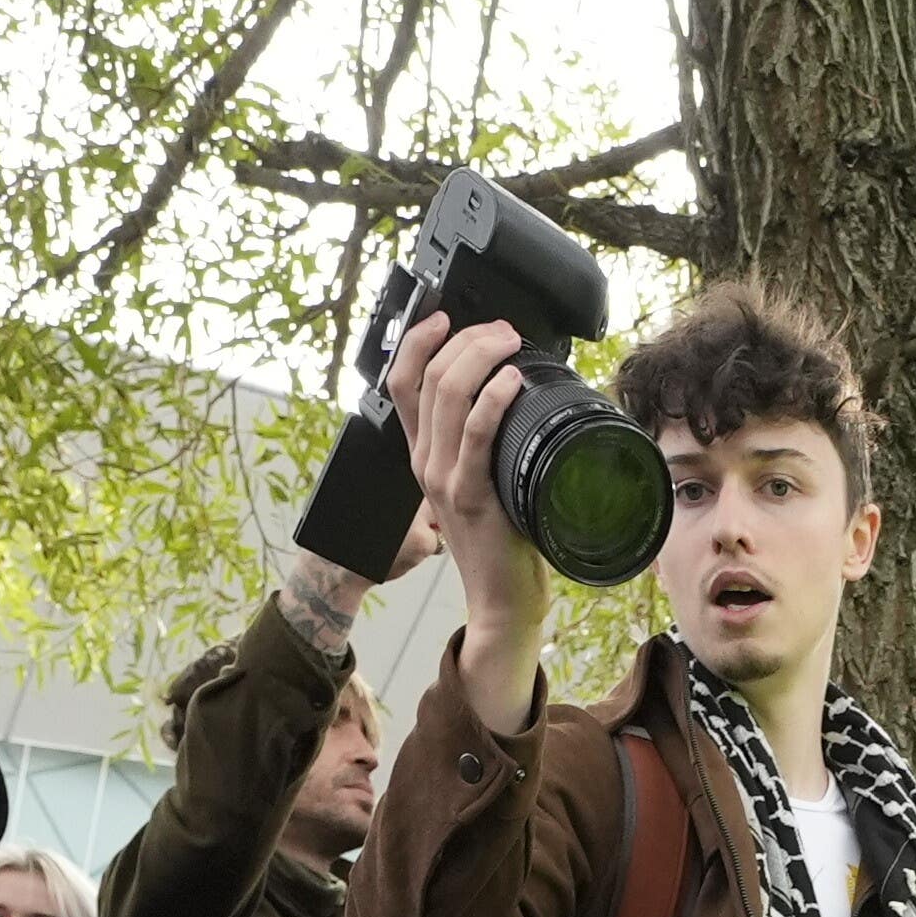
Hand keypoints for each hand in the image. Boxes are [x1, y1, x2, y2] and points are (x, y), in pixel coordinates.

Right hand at [392, 312, 553, 724]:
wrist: (502, 600)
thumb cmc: (502, 541)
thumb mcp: (483, 481)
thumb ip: (484, 445)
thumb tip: (512, 397)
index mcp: (423, 454)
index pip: (402, 381)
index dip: (417, 340)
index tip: (445, 315)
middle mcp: (423, 462)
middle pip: (427, 377)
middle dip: (465, 338)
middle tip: (502, 329)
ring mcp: (442, 478)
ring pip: (448, 395)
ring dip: (481, 356)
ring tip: (511, 343)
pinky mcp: (469, 496)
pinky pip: (476, 435)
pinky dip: (493, 400)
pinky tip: (513, 381)